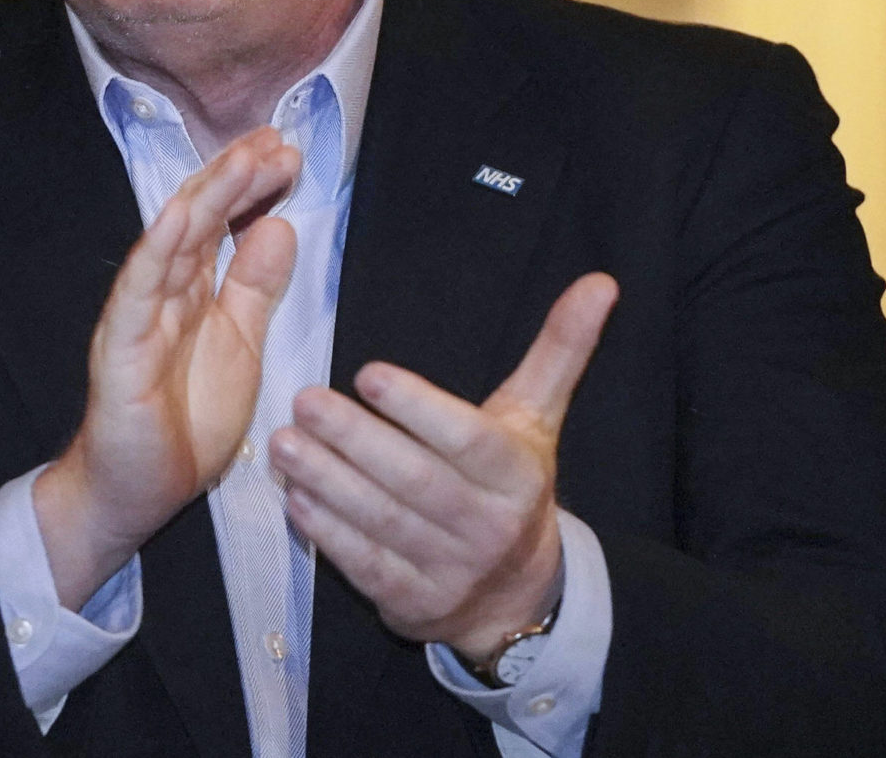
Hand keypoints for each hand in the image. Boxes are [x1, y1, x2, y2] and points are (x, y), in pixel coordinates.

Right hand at [35, 127, 300, 608]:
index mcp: (192, 291)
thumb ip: (254, 288)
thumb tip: (278, 226)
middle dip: (236, 177)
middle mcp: (162, 293)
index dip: (251, 186)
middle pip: (198, 219)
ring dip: (207, 198)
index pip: (221, 223)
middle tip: (274, 140)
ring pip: (170, 243)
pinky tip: (180, 218)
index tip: (287, 153)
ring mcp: (137, 316)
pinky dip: (157, 251)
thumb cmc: (182, 422)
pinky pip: (137, 293)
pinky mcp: (119, 349)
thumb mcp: (240, 345)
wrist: (136, 493)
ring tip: (242, 160)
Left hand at [271, 272, 618, 657]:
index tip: (368, 373)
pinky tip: (295, 496)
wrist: (516, 595)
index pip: (468, 439)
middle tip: (304, 400)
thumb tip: (601, 282)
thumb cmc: (513, 485)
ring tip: (284, 442)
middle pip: (416, 480)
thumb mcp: (538, 420)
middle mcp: (488, 526)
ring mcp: (450, 571)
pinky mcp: (412, 604)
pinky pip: (365, 567)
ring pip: (383, 522)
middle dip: (356, 439)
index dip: (419, 408)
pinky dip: (327, 533)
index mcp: (518, 475)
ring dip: (328, 481)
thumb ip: (559, 350)